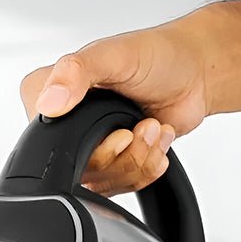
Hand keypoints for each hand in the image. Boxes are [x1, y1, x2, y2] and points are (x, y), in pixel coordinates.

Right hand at [20, 13, 213, 195]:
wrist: (194, 74)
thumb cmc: (156, 56)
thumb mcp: (112, 55)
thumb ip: (76, 72)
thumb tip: (48, 103)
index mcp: (46, 92)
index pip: (48, 143)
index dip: (87, 145)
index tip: (118, 128)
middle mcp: (64, 122)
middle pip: (79, 171)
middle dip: (122, 154)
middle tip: (141, 125)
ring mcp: (88, 145)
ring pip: (104, 183)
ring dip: (139, 158)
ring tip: (151, 128)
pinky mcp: (111, 163)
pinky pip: (123, 186)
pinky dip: (148, 166)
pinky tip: (155, 140)